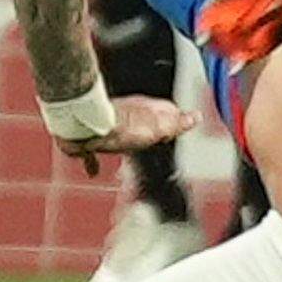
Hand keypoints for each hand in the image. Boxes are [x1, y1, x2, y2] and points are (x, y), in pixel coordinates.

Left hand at [56, 95, 194, 176]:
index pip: (167, 111)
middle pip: (142, 123)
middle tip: (152, 144)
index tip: (176, 132)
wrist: (85, 128)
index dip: (174, 122)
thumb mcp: (157, 127)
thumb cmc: (121, 128)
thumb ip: (177, 123)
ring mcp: (108, 123)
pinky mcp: (89, 136)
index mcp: (146, 110)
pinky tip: (94, 171)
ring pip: (120, 134)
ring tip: (127, 154)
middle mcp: (128, 114)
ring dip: (124, 143)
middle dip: (147, 133)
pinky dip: (95, 160)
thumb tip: (196, 116)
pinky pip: (94, 149)